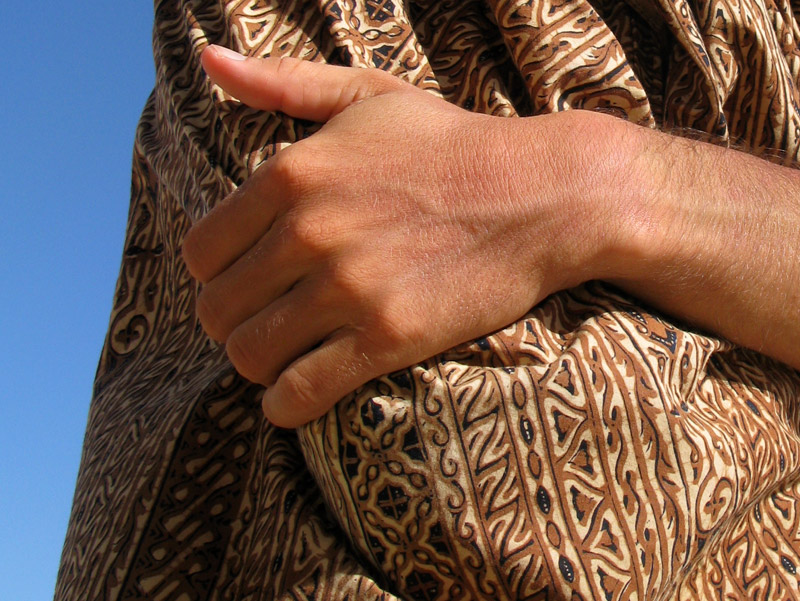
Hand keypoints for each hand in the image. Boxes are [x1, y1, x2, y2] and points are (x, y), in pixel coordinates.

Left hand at [182, 45, 620, 426]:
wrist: (545, 192)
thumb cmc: (454, 145)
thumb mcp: (367, 96)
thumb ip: (283, 81)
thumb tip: (209, 59)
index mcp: (291, 174)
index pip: (201, 253)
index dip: (215, 277)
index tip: (244, 283)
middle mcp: (309, 231)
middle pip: (216, 310)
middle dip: (232, 325)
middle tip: (264, 325)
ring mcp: (348, 287)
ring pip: (249, 355)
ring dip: (256, 367)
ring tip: (282, 359)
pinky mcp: (389, 336)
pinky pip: (301, 392)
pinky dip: (285, 407)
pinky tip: (293, 401)